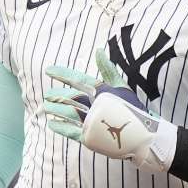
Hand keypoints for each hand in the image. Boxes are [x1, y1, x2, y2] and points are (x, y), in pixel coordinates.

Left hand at [44, 48, 175, 172]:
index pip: (78, 79)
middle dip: (57, 95)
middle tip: (48, 94)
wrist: (142, 134)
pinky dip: (60, 127)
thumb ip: (108, 69)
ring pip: (67, 113)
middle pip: (70, 97)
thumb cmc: (132, 108)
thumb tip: (98, 50)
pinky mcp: (90, 136)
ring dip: (55, 109)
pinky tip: (51, 124)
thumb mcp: (121, 86)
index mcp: (101, 91)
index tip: (48, 70)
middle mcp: (95, 105)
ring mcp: (91, 121)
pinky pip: (70, 131)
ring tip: (45, 107)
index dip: (62, 74)